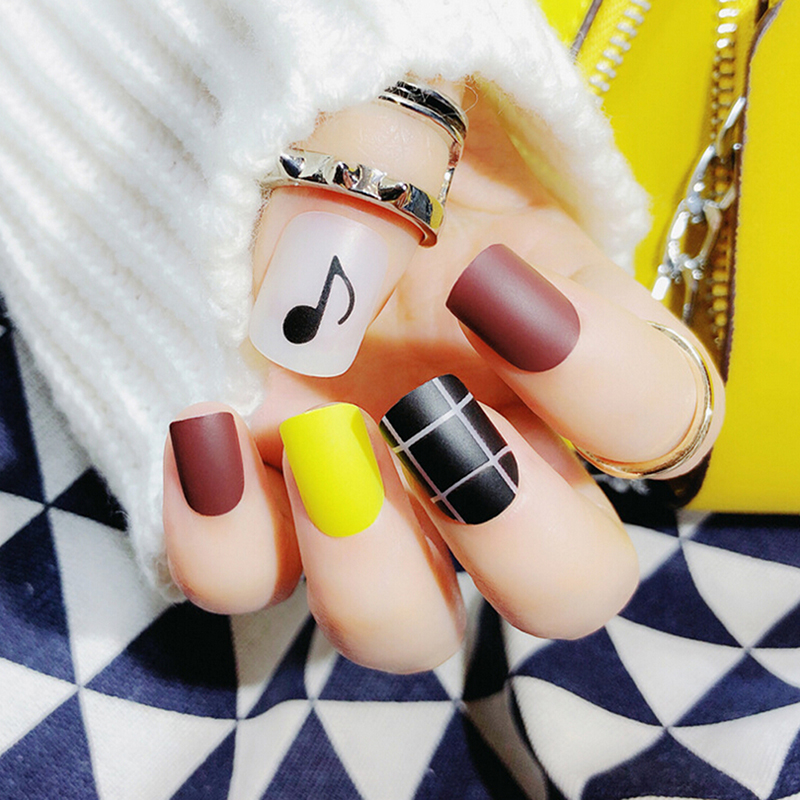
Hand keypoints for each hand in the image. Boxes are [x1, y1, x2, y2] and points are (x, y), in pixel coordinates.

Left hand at [162, 82, 724, 672]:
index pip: (661, 418)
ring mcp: (371, 509)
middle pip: (572, 586)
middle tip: (423, 406)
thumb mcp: (390, 132)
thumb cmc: (340, 160)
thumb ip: (407, 160)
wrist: (237, 195)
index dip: (601, 378)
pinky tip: (207, 426)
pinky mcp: (261, 517)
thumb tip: (381, 241)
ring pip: (408, 633)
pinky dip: (220, 530)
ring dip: (368, 565)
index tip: (493, 286)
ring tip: (313, 437)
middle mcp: (484, 458)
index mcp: (559, 355)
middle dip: (509, 520)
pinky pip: (242, 580)